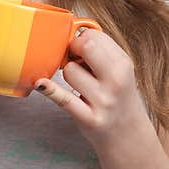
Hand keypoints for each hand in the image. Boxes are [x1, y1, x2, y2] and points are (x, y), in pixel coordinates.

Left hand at [33, 29, 148, 150]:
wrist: (127, 135)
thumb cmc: (117, 97)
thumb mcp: (120, 71)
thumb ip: (101, 51)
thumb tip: (74, 33)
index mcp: (124, 64)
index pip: (95, 37)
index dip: (83, 40)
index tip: (82, 50)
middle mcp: (116, 81)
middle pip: (86, 46)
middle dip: (73, 49)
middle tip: (75, 60)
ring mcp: (103, 101)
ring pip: (69, 71)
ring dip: (68, 75)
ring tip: (81, 86)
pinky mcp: (88, 118)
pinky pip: (64, 98)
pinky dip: (51, 90)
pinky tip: (41, 83)